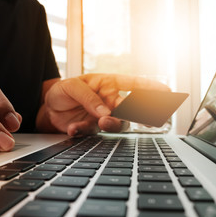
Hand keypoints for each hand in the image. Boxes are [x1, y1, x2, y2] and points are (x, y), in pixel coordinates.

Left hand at [40, 73, 169, 135]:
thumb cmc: (63, 90)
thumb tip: (106, 112)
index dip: (151, 87)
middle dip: (144, 113)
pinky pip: (92, 132)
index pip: (132, 84)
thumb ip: (89, 98)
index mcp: (107, 84)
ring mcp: (102, 116)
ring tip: (103, 121)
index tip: (167, 91)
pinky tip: (73, 129)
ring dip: (113, 123)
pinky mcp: (91, 128)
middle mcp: (109, 100)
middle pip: (131, 107)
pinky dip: (83, 131)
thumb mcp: (72, 87)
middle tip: (153, 119)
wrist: (48, 107)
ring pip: (116, 122)